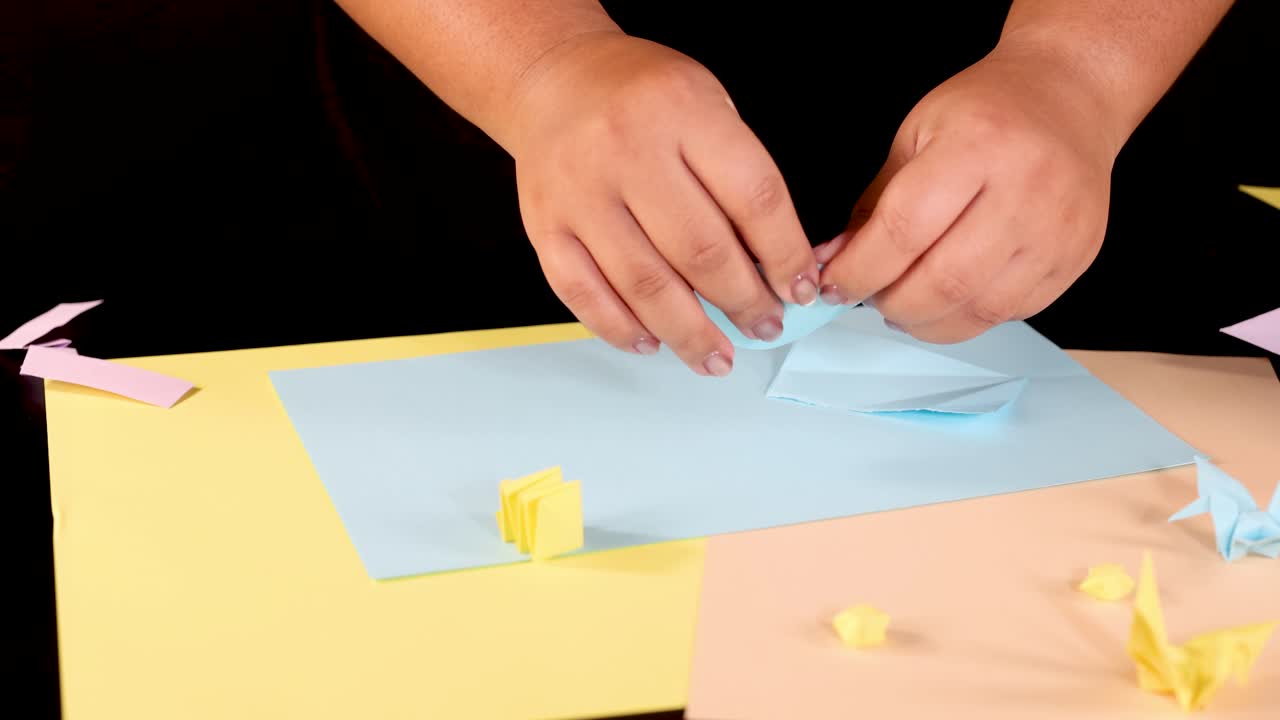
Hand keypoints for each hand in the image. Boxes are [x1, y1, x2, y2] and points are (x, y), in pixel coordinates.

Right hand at [506, 32, 818, 375]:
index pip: (753, 199)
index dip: (785, 256)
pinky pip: (584, 294)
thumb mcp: (707, 104)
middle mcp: (627, 151)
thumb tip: (775, 269)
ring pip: (644, 284)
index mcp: (682, 111)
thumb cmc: (640, 97)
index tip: (800, 290)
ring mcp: (580, 193)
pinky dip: (621, 328)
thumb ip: (739, 177)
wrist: (554, 79)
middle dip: (743, 303)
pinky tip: (652, 342)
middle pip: (700, 251)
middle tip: (764, 326)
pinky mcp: (545, 226)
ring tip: (716, 357)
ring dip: (689, 333)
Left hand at [816, 42, 1118, 342]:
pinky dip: (965, 317)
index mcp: (977, 145)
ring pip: (978, 309)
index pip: (904, 230)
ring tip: (902, 303)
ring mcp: (1058, 229)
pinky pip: (1010, 312)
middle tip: (868, 295)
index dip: (859, 269)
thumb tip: (832, 262)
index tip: (834, 283)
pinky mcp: (1076, 258)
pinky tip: (946, 300)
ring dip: (925, 320)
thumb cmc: (988, 110)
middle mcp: (1026, 189)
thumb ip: (873, 204)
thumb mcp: (915, 136)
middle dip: (889, 302)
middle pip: (942, 282)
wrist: (1068, 95)